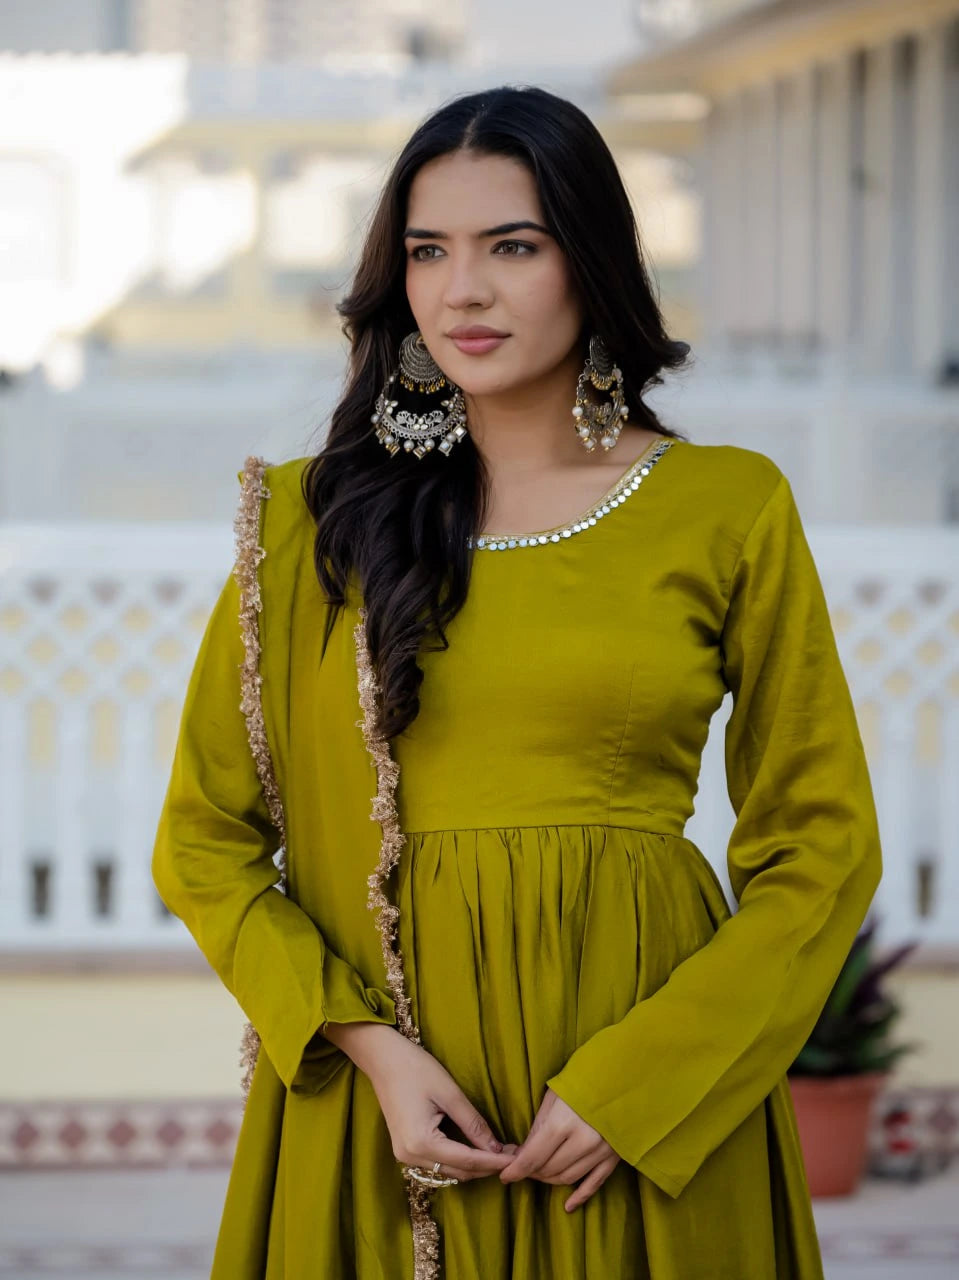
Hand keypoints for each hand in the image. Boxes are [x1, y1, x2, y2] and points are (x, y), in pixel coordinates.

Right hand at [325, 1022, 514, 1182]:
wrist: (383, 1059)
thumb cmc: (416, 1069)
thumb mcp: (450, 1093)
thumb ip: (473, 1123)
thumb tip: (496, 1147)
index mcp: (421, 1143)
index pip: (467, 1161)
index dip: (494, 1161)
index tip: (518, 1158)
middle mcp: (410, 1156)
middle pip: (458, 1172)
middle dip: (487, 1166)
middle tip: (514, 1154)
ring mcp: (405, 1155)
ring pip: (448, 1171)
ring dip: (473, 1166)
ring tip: (499, 1152)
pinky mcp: (405, 1149)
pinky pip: (437, 1163)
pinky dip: (458, 1161)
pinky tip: (475, 1149)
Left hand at [499, 1088, 619, 1211]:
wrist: (619, 1076)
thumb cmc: (580, 1080)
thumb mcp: (552, 1098)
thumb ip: (537, 1128)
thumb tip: (521, 1154)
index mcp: (562, 1123)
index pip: (533, 1158)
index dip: (516, 1170)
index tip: (505, 1175)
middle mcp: (582, 1141)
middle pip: (549, 1170)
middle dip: (531, 1171)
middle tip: (522, 1166)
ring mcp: (601, 1151)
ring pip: (568, 1178)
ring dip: (549, 1179)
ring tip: (539, 1172)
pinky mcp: (614, 1157)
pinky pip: (595, 1184)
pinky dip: (580, 1196)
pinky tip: (568, 1205)